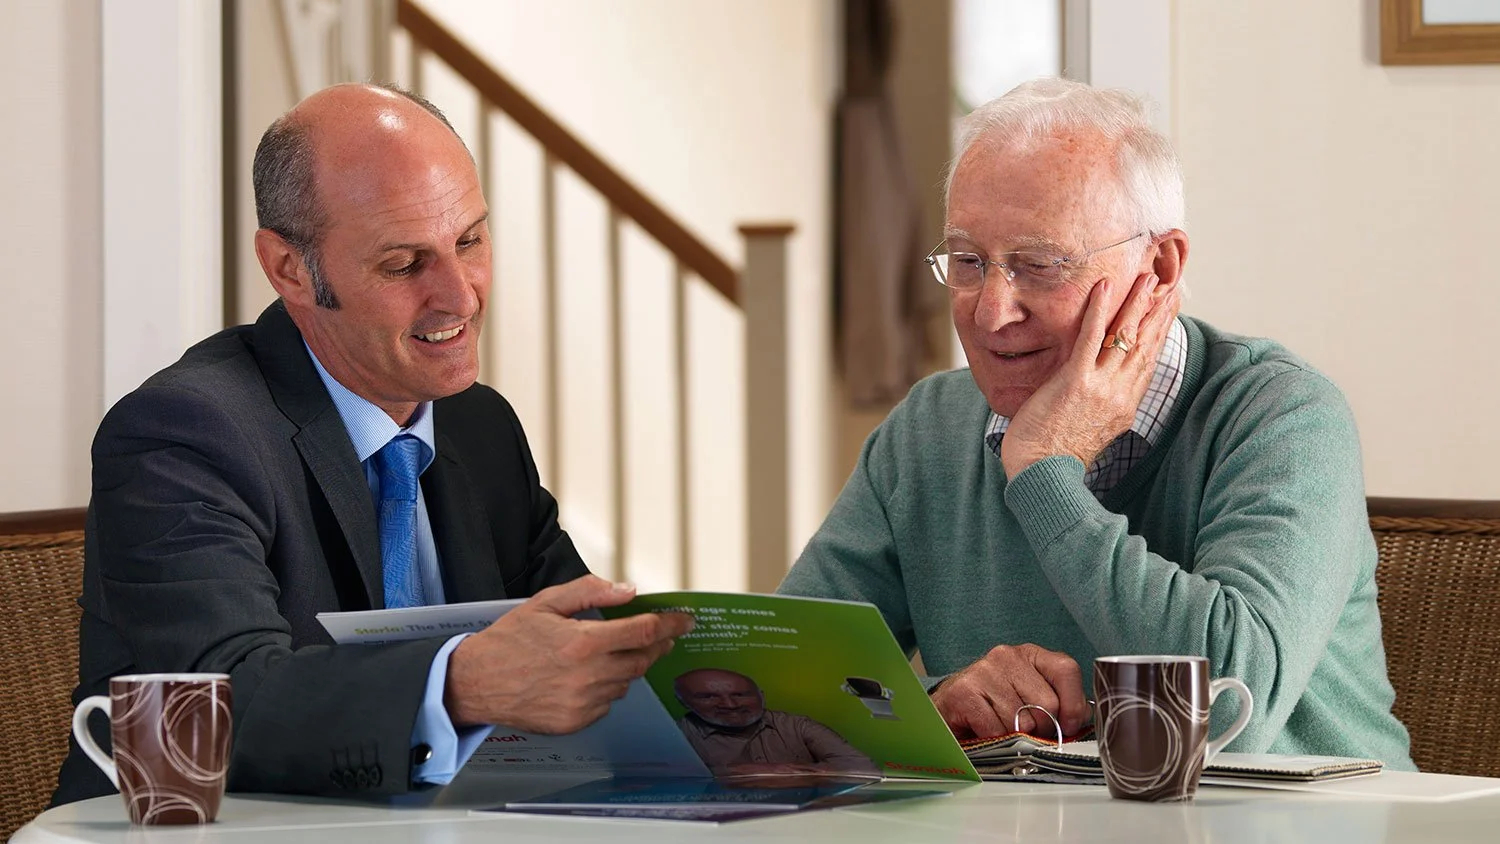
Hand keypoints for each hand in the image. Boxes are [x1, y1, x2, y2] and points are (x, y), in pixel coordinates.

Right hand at [443, 575, 693, 731]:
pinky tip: (586, 676)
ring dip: (627, 665)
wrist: (476, 682)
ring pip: (626, 681)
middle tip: (659, 635)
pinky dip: (606, 687)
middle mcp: (588, 676)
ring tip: (608, 653)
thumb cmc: (509, 640)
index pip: (645, 632)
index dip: (671, 624)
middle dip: (657, 645)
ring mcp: (583, 703)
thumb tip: (629, 591)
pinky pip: (607, 703)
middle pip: (643, 659)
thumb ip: (591, 592)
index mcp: (583, 643)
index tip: (686, 621)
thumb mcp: (547, 602)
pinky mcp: (576, 722)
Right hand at [931, 643, 1088, 738]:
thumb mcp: (1030, 697)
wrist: (947, 708)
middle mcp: (1007, 656)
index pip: (1066, 670)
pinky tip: (984, 731)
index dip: (1073, 705)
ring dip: (1014, 736)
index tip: (1068, 725)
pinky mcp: (965, 692)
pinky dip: (994, 740)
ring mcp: (984, 671)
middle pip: (1048, 704)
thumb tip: (1082, 719)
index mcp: (1029, 654)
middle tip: (1025, 732)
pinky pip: (996, 730)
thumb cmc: (993, 705)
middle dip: (1042, 729)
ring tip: (1000, 729)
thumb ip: (1060, 704)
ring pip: (1021, 722)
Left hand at [1000, 272, 1181, 478]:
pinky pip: (1091, 339)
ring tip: (1147, 277)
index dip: (1160, 333)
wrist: (1042, 476)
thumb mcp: (1089, 427)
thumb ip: (1099, 403)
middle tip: (1169, 284)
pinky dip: (1100, 311)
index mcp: (1124, 406)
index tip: (1168, 310)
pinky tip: (1105, 287)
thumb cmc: (1053, 455)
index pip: (1147, 361)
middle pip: (1145, 345)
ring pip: (1125, 337)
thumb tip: (1096, 387)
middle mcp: (1120, 394)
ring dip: (1137, 303)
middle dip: (1158, 312)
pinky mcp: (1076, 382)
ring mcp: (1101, 387)